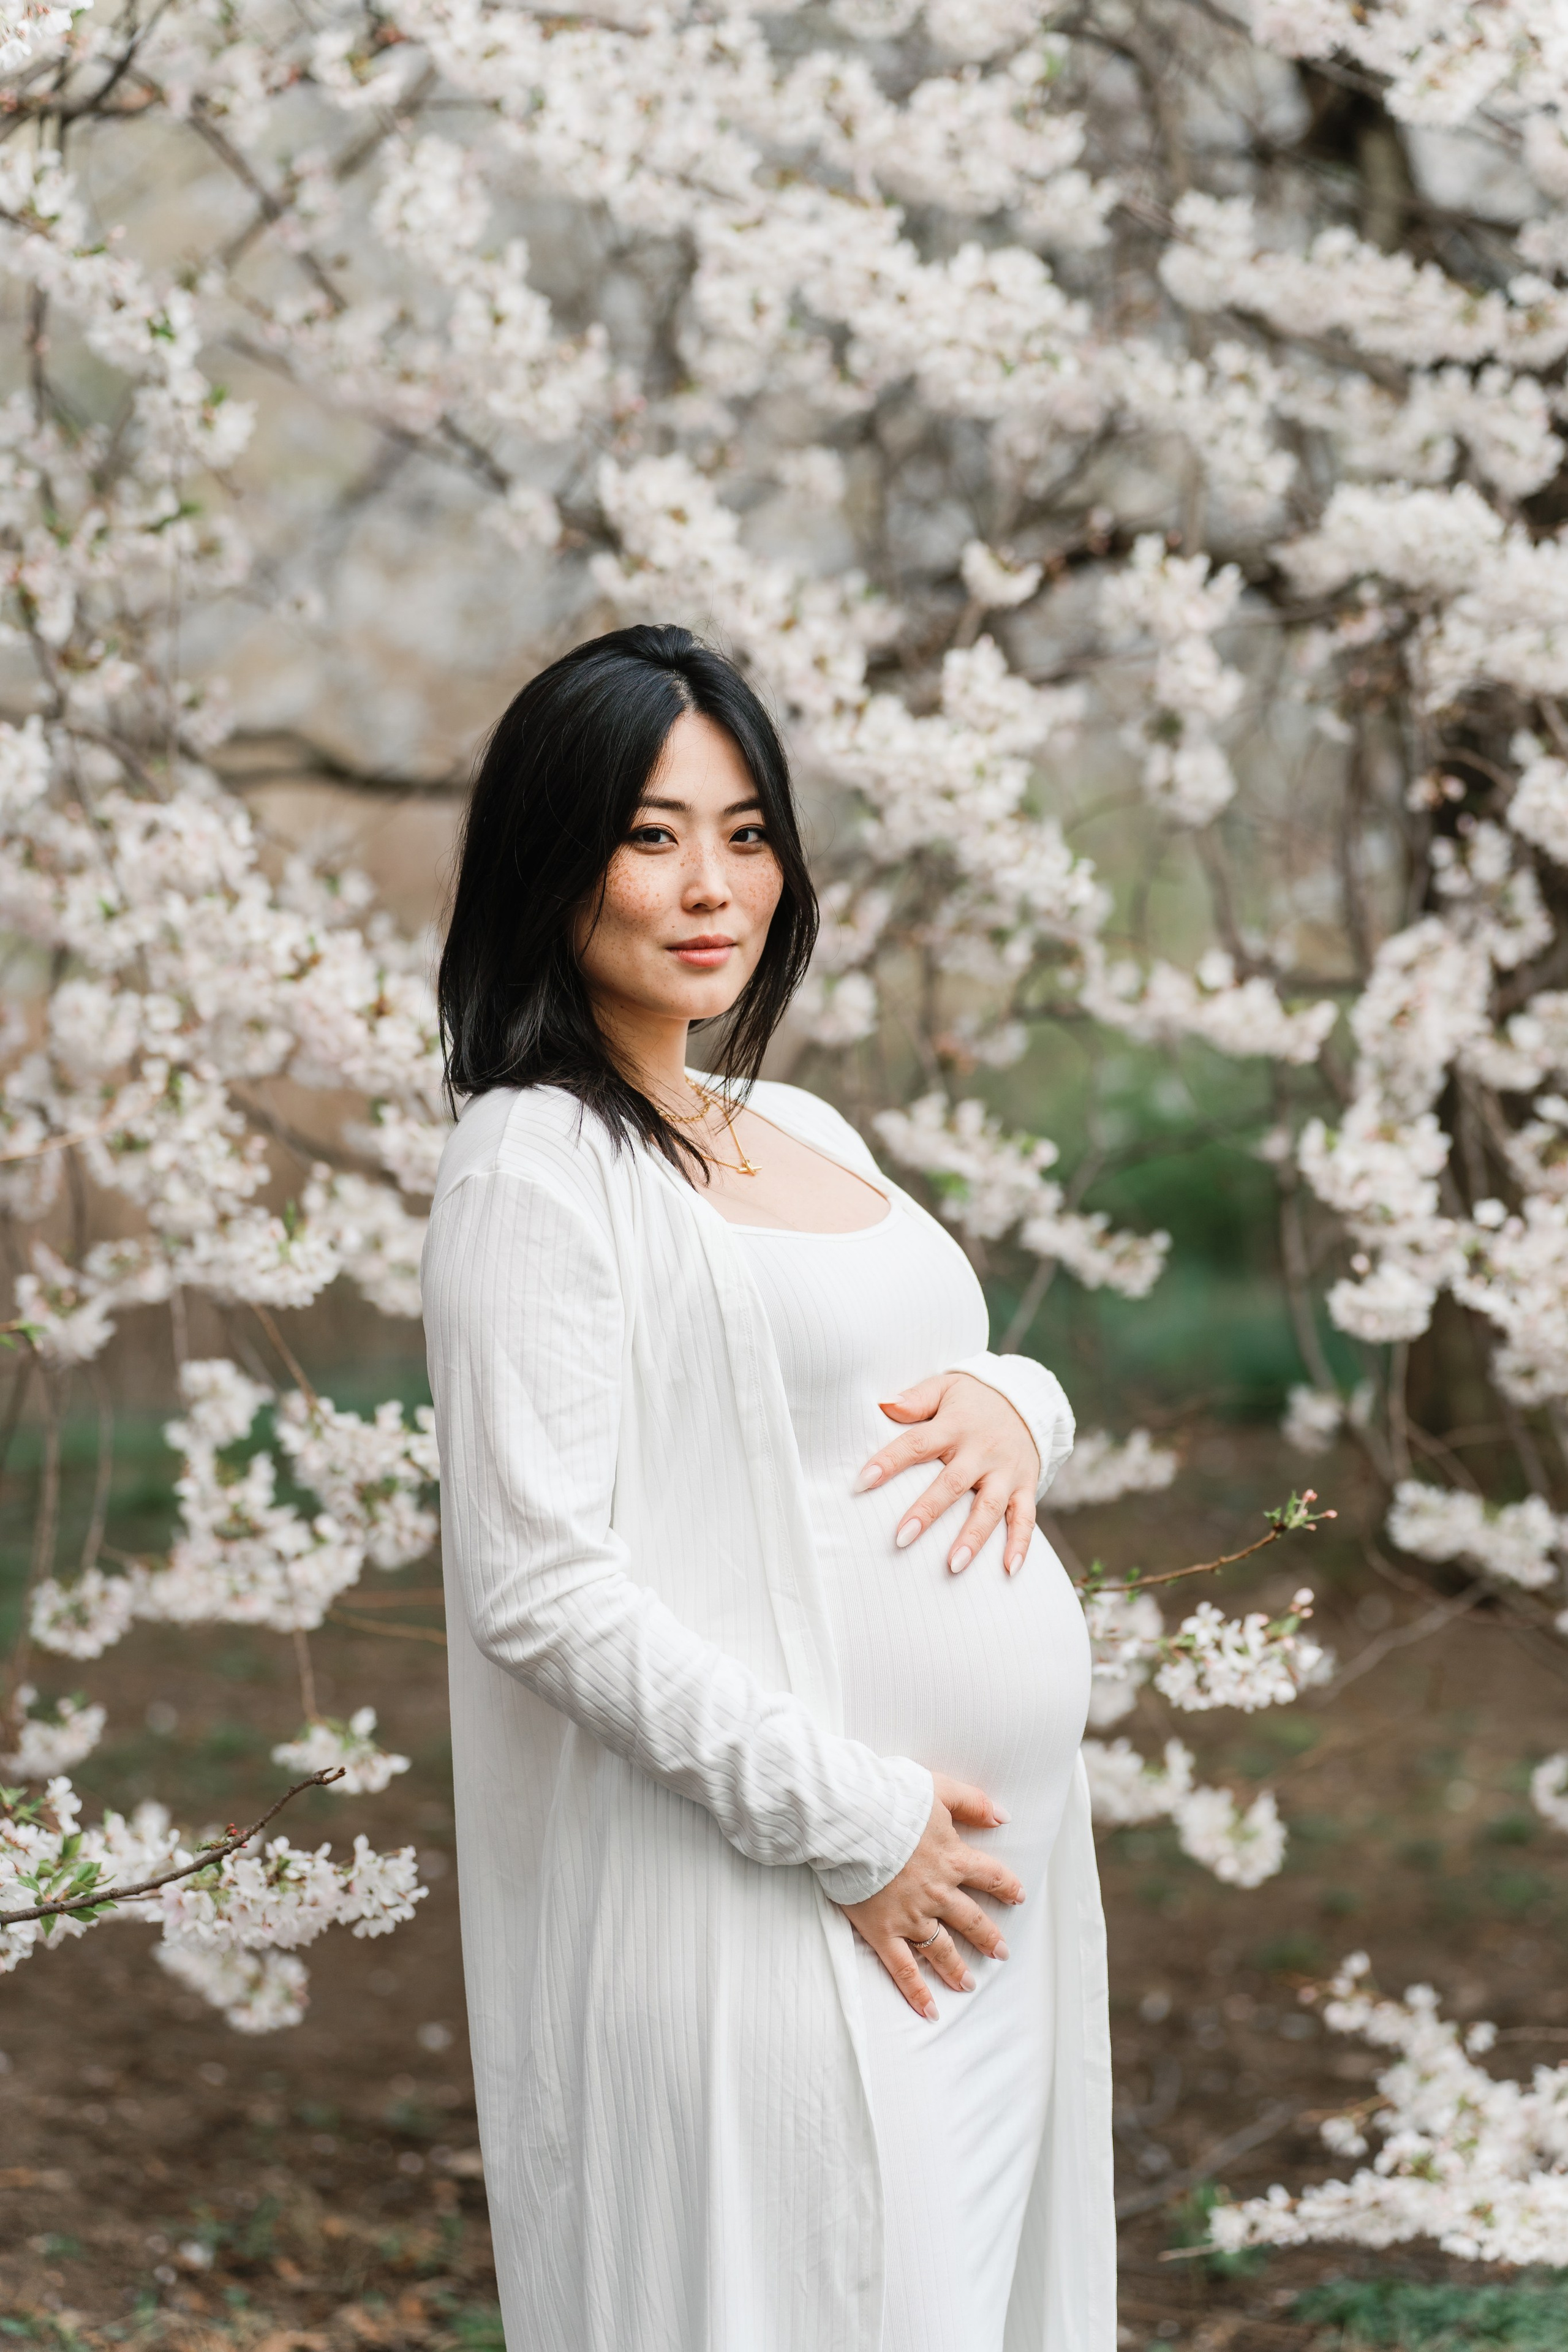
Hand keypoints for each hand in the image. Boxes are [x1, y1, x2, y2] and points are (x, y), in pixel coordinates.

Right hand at [840, 1772, 1023, 2018]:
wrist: (853, 1820)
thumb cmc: (892, 1799)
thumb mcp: (939, 1788)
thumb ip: (973, 1802)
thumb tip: (1004, 1818)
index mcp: (952, 1858)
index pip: (990, 1876)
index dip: (1006, 1886)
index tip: (1018, 1897)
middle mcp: (937, 1892)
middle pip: (970, 1919)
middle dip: (987, 1936)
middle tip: (999, 1953)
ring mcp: (910, 1915)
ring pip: (941, 1948)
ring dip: (957, 1967)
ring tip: (968, 1984)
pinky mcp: (882, 1931)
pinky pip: (903, 1968)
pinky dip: (916, 1992)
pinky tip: (930, 2011)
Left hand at [856, 1370, 1039, 1574]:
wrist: (1028, 1399)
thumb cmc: (973, 1399)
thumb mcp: (946, 1387)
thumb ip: (915, 1399)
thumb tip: (883, 1404)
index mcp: (955, 1426)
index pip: (917, 1443)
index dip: (890, 1461)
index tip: (862, 1482)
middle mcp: (981, 1451)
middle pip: (953, 1484)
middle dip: (928, 1511)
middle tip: (901, 1539)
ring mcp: (1005, 1471)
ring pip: (990, 1508)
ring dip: (973, 1538)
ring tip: (953, 1566)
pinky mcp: (1025, 1485)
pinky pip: (1026, 1517)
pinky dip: (1021, 1544)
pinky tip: (1009, 1570)